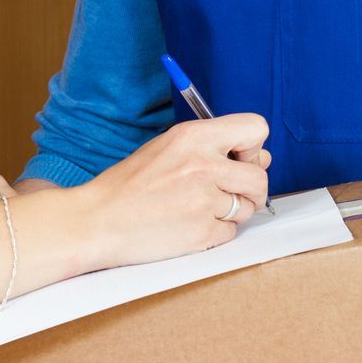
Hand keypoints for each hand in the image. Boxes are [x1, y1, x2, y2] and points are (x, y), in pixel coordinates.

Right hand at [77, 115, 270, 268]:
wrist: (98, 220)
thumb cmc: (130, 185)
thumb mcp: (168, 147)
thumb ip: (213, 148)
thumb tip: (263, 158)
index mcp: (193, 136)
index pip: (256, 128)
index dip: (253, 146)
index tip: (240, 158)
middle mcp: (203, 165)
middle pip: (260, 176)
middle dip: (250, 188)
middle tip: (226, 192)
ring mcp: (204, 201)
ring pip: (248, 207)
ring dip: (232, 211)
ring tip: (199, 208)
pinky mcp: (202, 234)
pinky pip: (230, 233)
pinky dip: (216, 232)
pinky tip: (190, 225)